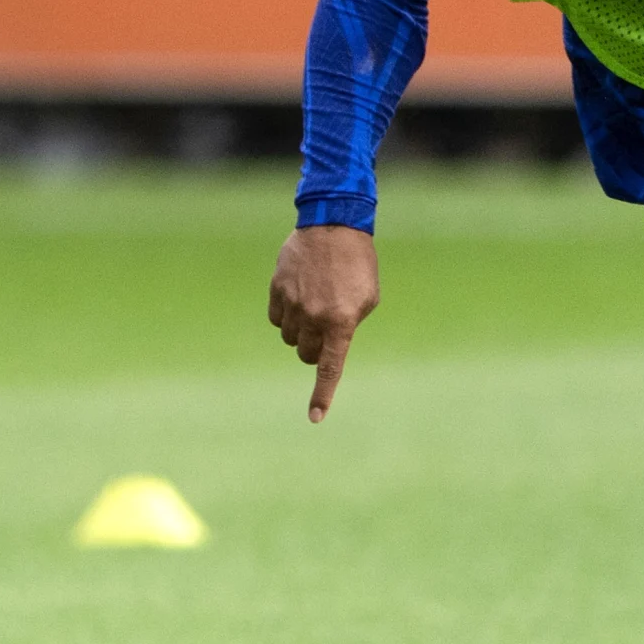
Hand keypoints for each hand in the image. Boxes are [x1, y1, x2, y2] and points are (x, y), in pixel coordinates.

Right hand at [268, 223, 377, 421]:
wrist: (334, 224)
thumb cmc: (358, 264)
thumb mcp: (367, 298)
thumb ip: (349, 325)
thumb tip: (329, 343)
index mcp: (342, 321)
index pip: (330, 367)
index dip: (322, 395)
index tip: (315, 418)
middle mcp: (314, 316)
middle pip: (306, 354)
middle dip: (315, 350)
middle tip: (325, 332)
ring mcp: (293, 303)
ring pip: (290, 338)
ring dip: (300, 332)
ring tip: (314, 307)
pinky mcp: (277, 289)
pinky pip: (276, 318)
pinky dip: (285, 316)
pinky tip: (298, 297)